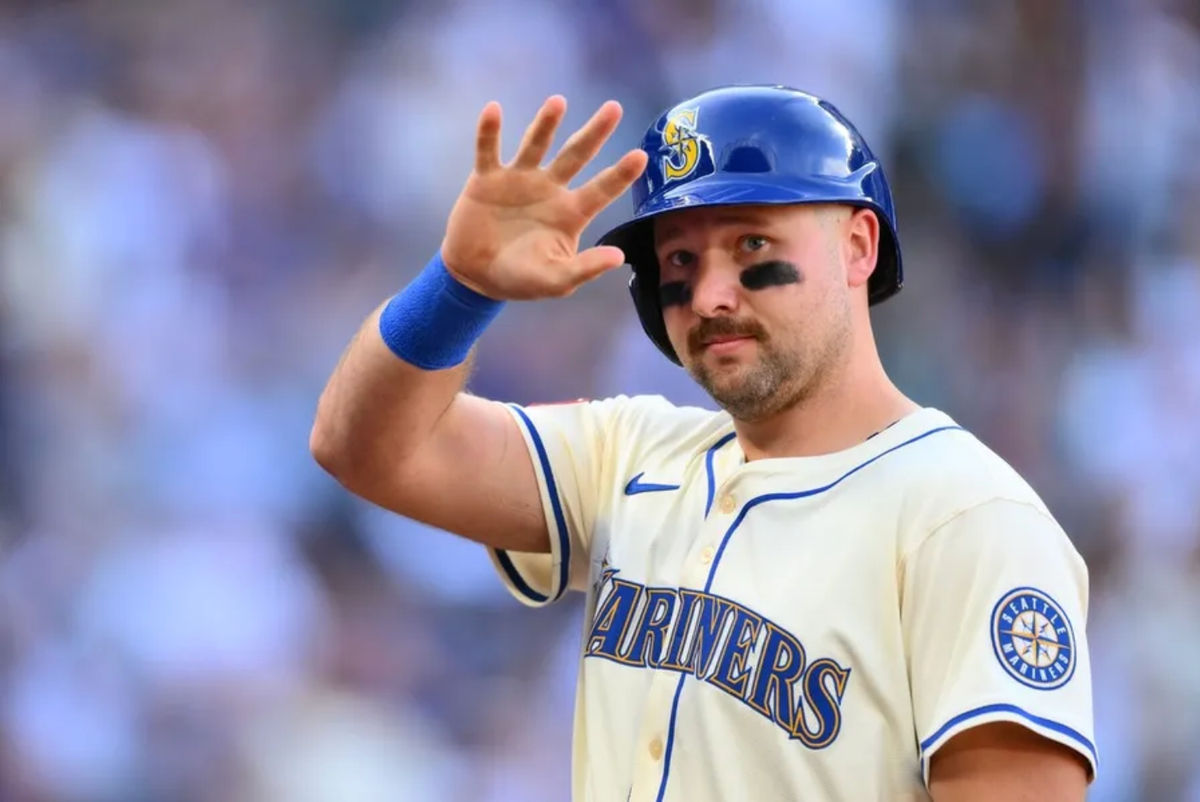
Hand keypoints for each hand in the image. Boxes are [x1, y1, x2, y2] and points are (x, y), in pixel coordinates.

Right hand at [441, 96, 648, 299]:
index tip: (641, 156)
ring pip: (535, 145)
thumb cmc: (520, 279)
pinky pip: (488, 150)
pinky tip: (493, 110)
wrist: (474, 275)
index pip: (601, 190)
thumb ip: (584, 268)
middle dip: (594, 133)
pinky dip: (490, 131)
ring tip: (558, 102)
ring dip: (546, 124)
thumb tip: (618, 256)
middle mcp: (549, 189)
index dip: (621, 174)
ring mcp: (518, 180)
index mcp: (570, 213)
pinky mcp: (487, 178)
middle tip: (614, 108)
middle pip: (576, 155)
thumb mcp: (555, 280)